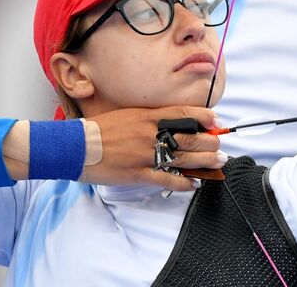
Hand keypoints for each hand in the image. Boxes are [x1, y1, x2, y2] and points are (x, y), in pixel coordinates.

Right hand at [81, 106, 225, 191]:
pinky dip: (183, 182)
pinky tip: (194, 183)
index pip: (183, 114)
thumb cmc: (100, 130)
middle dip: (209, 142)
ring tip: (218, 163)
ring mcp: (145, 154)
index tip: (216, 121)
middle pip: (188, 137)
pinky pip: (167, 179)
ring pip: (182, 158)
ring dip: (204, 162)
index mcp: (147, 116)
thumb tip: (169, 121)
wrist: (76, 145)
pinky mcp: (138, 173)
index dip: (204, 117)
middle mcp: (149, 133)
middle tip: (220, 146)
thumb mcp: (127, 114)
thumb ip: (149, 118)